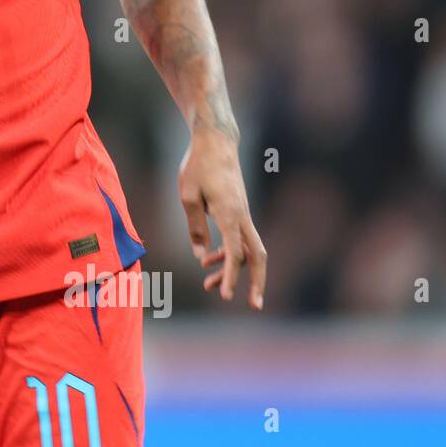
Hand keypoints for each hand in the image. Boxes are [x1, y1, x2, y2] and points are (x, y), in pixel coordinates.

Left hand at [178, 126, 266, 308]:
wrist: (215, 141)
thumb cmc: (199, 166)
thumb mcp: (188, 196)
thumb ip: (196, 227)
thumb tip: (201, 257)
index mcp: (230, 214)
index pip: (236, 253)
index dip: (232, 276)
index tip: (225, 295)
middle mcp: (242, 216)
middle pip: (257, 255)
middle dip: (257, 281)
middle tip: (253, 305)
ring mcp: (242, 213)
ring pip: (247, 248)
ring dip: (233, 269)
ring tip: (210, 286)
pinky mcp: (238, 210)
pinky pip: (239, 238)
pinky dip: (228, 253)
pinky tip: (209, 260)